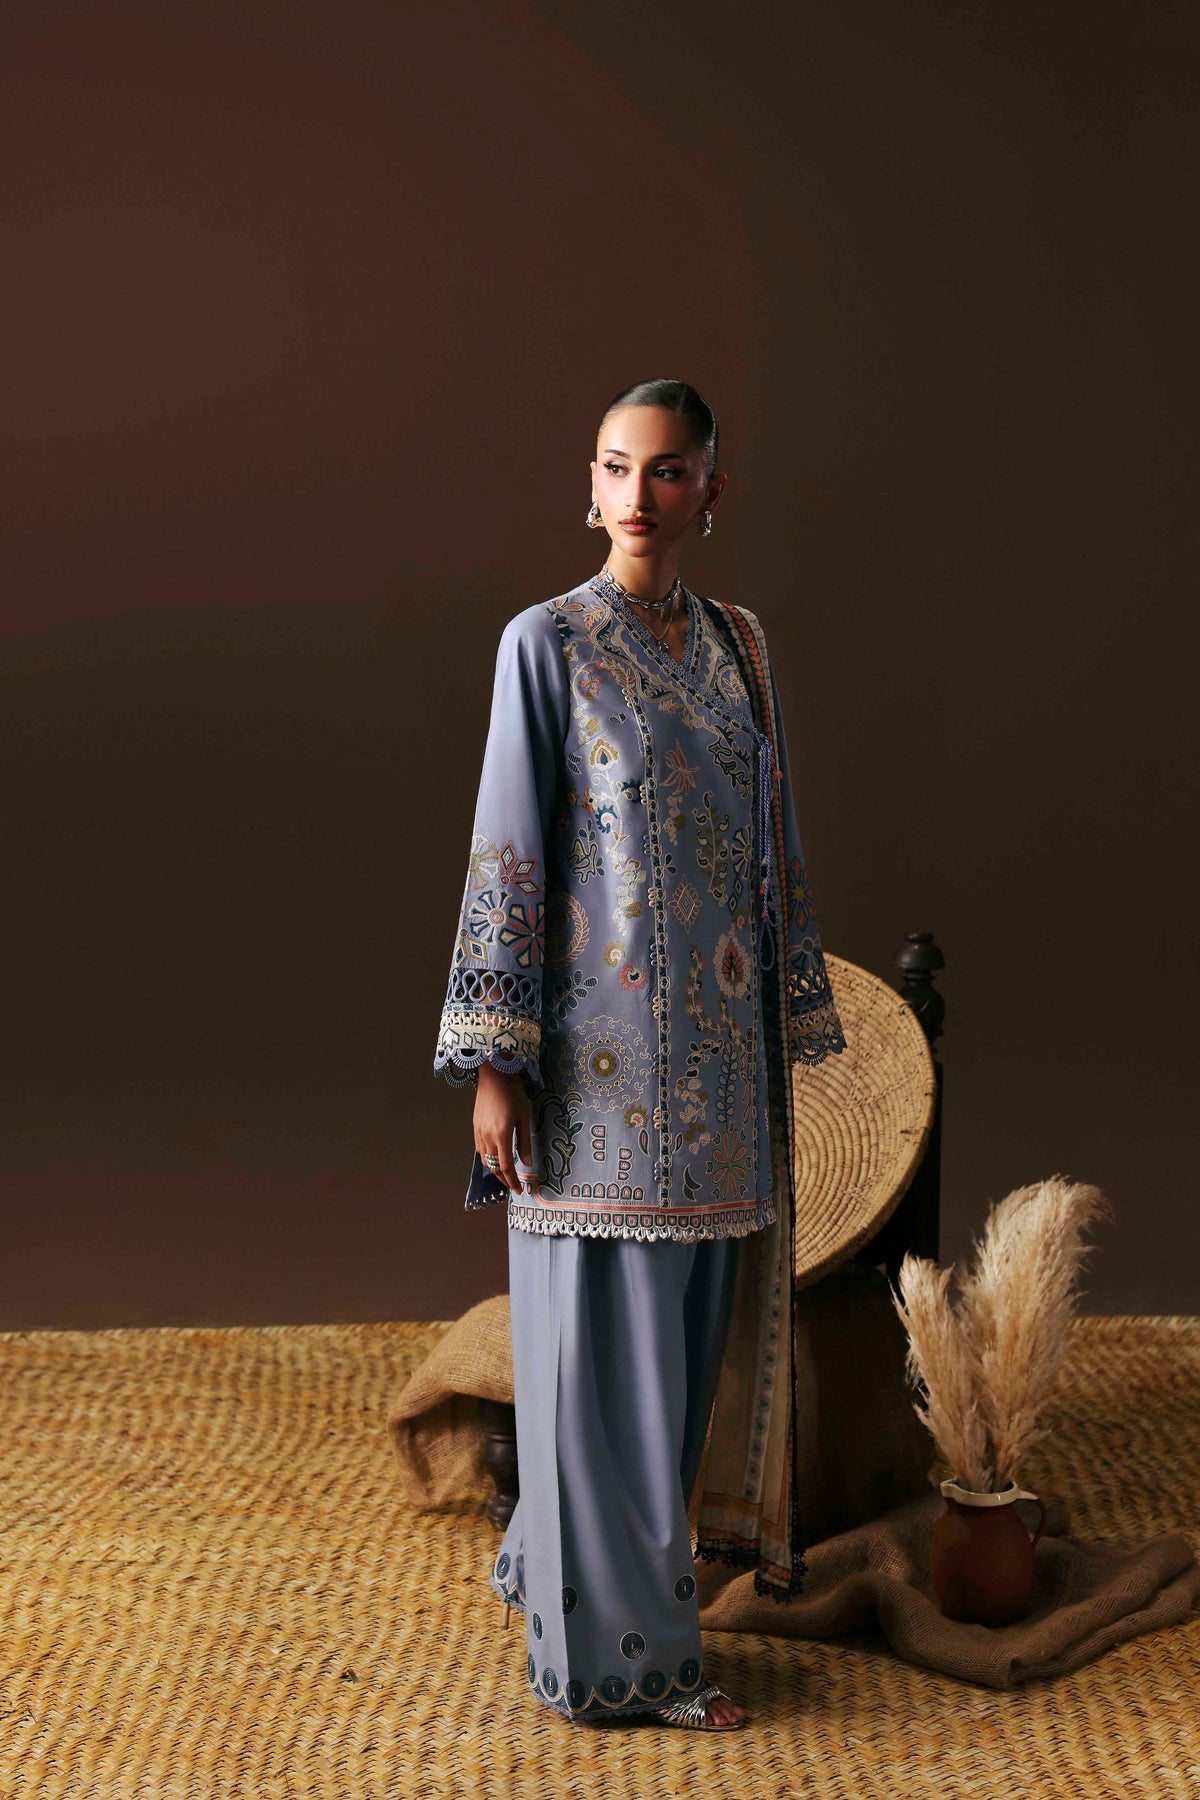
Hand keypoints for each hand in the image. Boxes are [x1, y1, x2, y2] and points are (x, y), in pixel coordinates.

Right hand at [474, 1062, 532, 1194]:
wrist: (494, 1075)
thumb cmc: (514, 1093)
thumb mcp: (525, 1117)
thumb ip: (525, 1142)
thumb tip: (527, 1163)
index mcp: (502, 1135)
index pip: (506, 1167)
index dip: (513, 1182)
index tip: (519, 1190)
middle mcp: (487, 1137)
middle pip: (494, 1167)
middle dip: (504, 1180)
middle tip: (514, 1186)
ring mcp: (479, 1132)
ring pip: (485, 1159)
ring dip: (495, 1170)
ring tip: (506, 1174)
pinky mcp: (475, 1126)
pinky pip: (480, 1149)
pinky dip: (487, 1158)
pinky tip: (495, 1157)